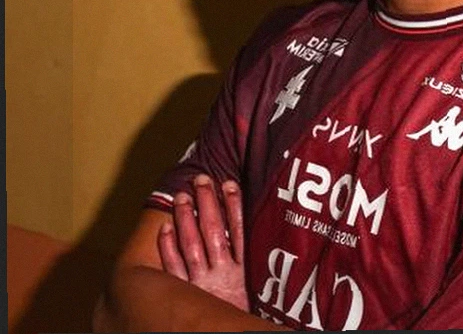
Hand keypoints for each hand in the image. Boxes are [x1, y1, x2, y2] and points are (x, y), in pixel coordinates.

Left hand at [158, 174, 249, 311]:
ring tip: (181, 195)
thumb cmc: (242, 320)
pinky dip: (167, 248)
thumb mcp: (259, 294)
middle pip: (213, 232)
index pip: (238, 231)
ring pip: (191, 245)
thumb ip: (256, 268)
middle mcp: (221, 276)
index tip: (230, 183)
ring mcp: (200, 285)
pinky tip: (164, 229)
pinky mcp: (183, 297)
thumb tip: (262, 242)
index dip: (234, 206)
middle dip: (207, 204)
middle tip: (202, 179)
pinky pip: (173, 269)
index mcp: (243, 274)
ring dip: (186, 218)